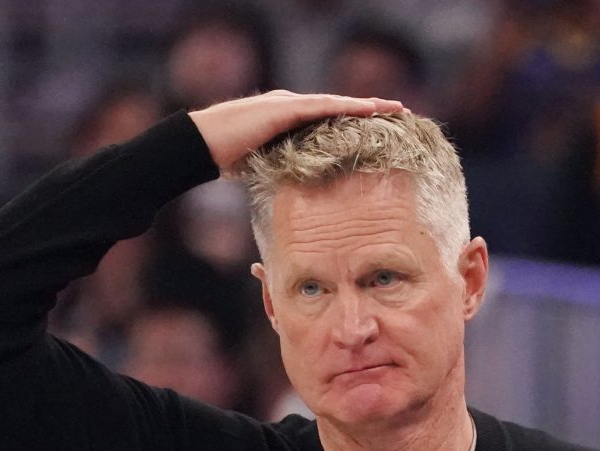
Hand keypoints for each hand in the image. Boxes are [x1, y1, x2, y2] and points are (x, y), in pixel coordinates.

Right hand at [188, 91, 406, 172]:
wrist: (199, 145)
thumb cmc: (223, 159)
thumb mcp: (262, 168)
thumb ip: (281, 173)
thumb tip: (295, 197)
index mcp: (288, 122)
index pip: (329, 120)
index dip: (355, 122)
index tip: (381, 128)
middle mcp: (291, 108)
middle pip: (339, 108)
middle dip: (369, 110)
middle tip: (400, 113)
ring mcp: (287, 105)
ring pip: (336, 103)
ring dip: (366, 105)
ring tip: (394, 108)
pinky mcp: (283, 109)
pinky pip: (322, 106)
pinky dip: (346, 107)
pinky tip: (368, 109)